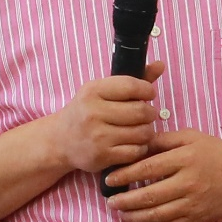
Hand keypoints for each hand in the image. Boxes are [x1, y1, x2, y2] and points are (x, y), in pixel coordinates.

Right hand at [47, 61, 164, 173]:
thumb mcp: (102, 91)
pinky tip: (133, 143)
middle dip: (149, 113)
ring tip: (139, 129)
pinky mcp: (102, 156)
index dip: (147, 90)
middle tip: (145, 115)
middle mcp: (93, 113)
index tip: (148, 94)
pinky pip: (136, 151)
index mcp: (93, 91)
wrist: (60, 140)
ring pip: (142, 132)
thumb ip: (133, 80)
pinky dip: (140, 147)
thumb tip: (161, 65)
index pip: (132, 86)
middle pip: (141, 111)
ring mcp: (97, 136)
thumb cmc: (87, 111)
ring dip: (147, 131)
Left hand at [103, 128, 221, 221]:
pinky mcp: (196, 219)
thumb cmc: (215, 153)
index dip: (125, 175)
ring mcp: (192, 204)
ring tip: (121, 213)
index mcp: (185, 159)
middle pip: (149, 196)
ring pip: (157, 215)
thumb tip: (137, 145)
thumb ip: (164, 140)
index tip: (110, 179)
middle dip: (125, 200)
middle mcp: (188, 183)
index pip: (148, 168)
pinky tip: (141, 221)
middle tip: (110, 201)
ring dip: (134, 216)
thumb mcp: (191, 136)